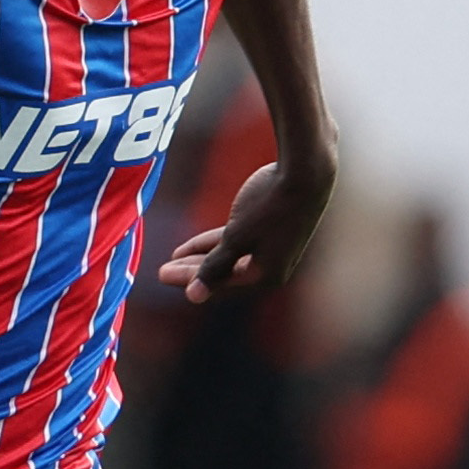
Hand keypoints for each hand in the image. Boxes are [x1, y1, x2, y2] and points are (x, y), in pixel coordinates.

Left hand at [159, 155, 335, 302]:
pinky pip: (239, 243)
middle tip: (162, 270)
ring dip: (202, 258)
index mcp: (266, 276)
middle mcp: (271, 267)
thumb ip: (215, 266)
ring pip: (230, 258)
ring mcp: (272, 249)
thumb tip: (194, 297)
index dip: (190, 280)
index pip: (220, 285)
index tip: (162, 274)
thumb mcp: (237, 238)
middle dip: (193, 271)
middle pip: (224, 274)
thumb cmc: (271, 206)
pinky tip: (197, 244)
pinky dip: (217, 243)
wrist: (306, 172)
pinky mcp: (272, 230)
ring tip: (175, 257)